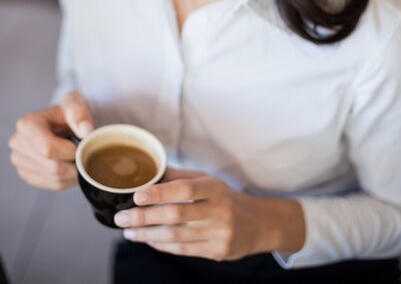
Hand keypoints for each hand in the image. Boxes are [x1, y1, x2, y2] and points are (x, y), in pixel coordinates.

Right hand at [8, 90, 93, 189]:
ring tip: (76, 155)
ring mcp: (19, 160)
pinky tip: (70, 164)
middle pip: (52, 167)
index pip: (47, 149)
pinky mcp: (26, 174)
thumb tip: (85, 130)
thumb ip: (80, 114)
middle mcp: (18, 143)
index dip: (69, 151)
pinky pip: (53, 184)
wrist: (65, 120)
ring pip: (54, 178)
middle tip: (83, 151)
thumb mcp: (76, 104)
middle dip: (74, 162)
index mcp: (27, 124)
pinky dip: (67, 177)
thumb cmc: (69, 112)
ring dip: (72, 171)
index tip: (81, 144)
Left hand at [114, 167, 304, 260]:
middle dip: (144, 217)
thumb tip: (150, 169)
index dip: (159, 192)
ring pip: (176, 236)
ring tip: (128, 231)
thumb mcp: (208, 181)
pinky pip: (183, 250)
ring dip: (147, 234)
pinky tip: (147, 239)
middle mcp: (218, 210)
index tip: (137, 195)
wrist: (258, 224)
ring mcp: (219, 233)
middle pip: (176, 215)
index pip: (185, 189)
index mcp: (215, 188)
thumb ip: (180, 177)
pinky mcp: (217, 252)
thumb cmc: (225, 198)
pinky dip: (161, 245)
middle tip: (121, 217)